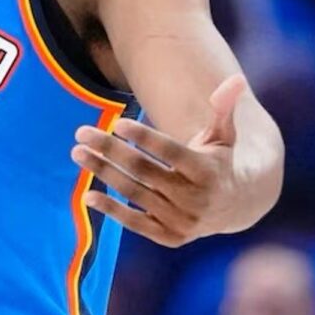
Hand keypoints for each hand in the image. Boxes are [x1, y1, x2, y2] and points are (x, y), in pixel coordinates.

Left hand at [69, 74, 246, 247]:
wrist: (236, 207)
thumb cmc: (220, 161)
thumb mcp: (224, 136)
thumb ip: (223, 109)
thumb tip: (235, 78)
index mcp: (208, 171)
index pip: (170, 152)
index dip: (144, 137)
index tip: (117, 123)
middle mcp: (196, 199)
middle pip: (144, 171)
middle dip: (110, 150)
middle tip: (81, 132)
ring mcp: (183, 221)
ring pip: (135, 193)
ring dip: (103, 172)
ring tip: (78, 153)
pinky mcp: (171, 237)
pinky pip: (136, 223)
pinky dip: (111, 211)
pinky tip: (87, 195)